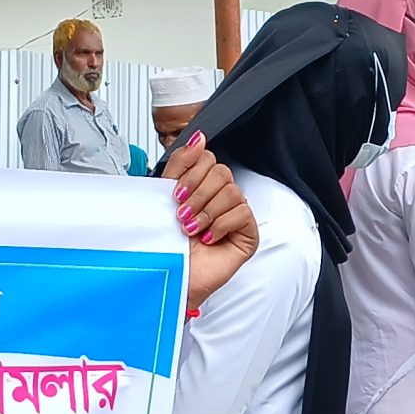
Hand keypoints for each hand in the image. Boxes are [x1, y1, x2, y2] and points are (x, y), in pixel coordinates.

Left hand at [163, 133, 257, 308]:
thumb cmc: (167, 244)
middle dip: (197, 194)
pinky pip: (242, 213)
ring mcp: (236, 215)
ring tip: (192, 229)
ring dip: (206, 212)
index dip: (192, 173)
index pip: (208, 158)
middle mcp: (221, 198)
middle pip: (221, 172)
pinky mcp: (247, 234)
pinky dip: (221, 225)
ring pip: (232, 191)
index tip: (176, 193)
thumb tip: (198, 137)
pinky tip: (209, 238)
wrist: (170, 276)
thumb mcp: (166, 196)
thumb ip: (181, 164)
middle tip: (182, 215)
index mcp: (202, 186)